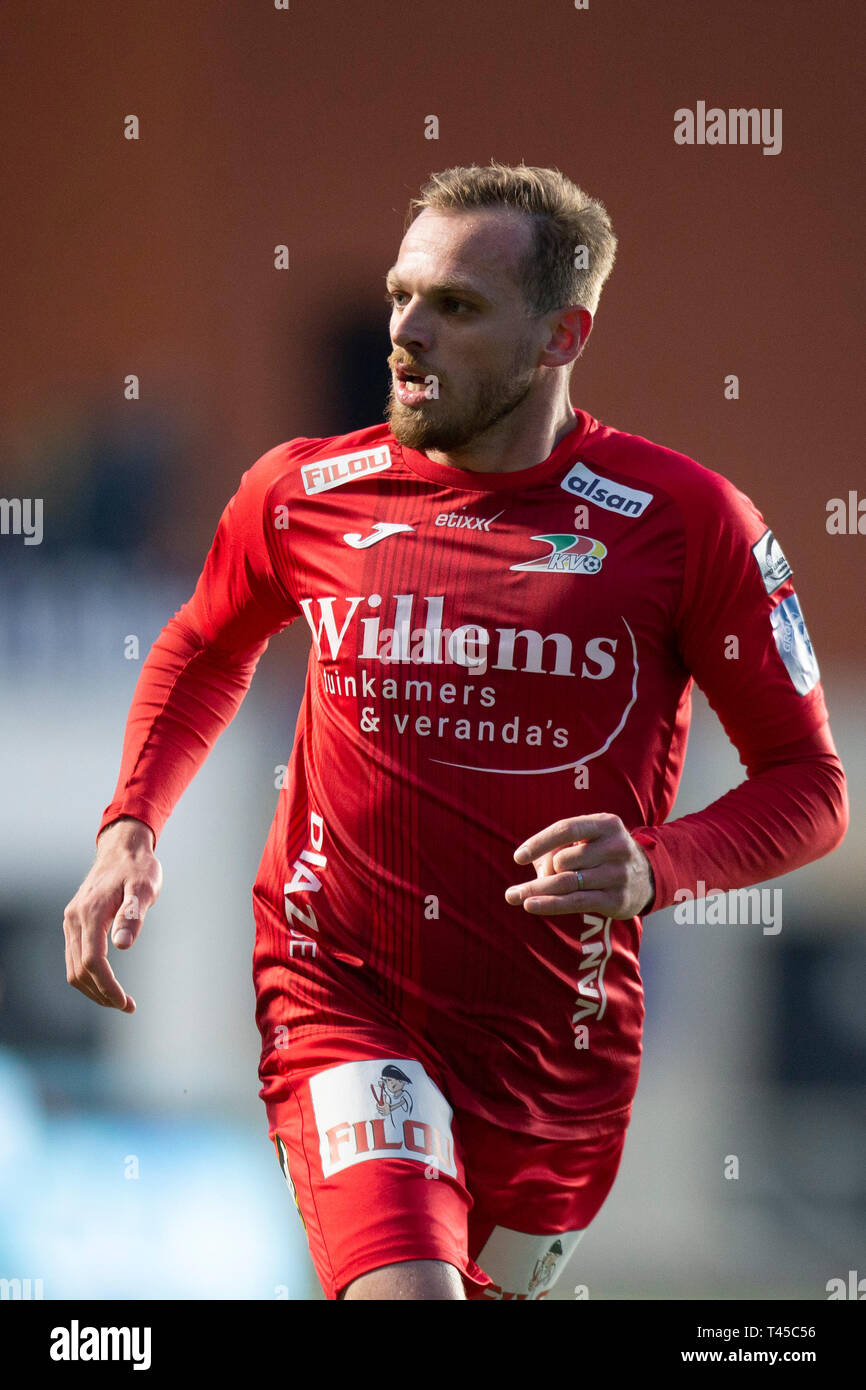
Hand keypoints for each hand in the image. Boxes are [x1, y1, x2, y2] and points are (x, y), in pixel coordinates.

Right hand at [62, 817, 161, 1010]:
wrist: (122, 849)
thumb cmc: (138, 868)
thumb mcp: (144, 888)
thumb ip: (133, 915)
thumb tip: (123, 946)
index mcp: (90, 912)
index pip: (92, 961)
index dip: (108, 986)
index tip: (126, 1002)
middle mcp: (74, 919)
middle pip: (79, 970)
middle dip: (102, 993)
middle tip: (127, 1006)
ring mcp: (71, 921)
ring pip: (72, 968)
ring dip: (94, 989)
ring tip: (119, 1000)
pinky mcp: (74, 922)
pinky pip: (74, 957)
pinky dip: (88, 976)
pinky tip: (107, 982)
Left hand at [504, 813, 654, 919]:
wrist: (645, 878)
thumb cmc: (602, 854)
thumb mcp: (588, 840)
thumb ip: (560, 849)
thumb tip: (534, 870)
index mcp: (606, 824)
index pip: (566, 829)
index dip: (539, 842)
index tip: (518, 857)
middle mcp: (616, 847)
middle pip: (563, 860)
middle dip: (543, 871)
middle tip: (530, 882)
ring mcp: (618, 874)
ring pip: (566, 883)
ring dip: (536, 890)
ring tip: (513, 896)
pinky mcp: (617, 899)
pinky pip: (575, 902)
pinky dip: (549, 904)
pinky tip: (530, 905)